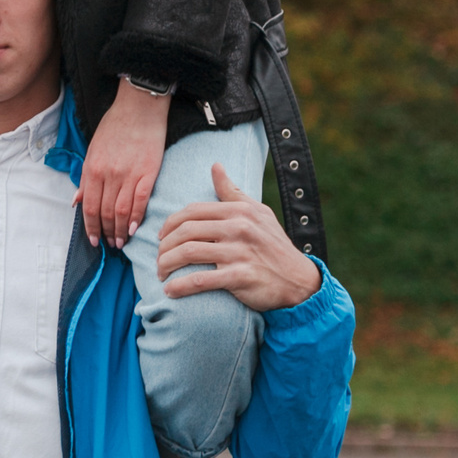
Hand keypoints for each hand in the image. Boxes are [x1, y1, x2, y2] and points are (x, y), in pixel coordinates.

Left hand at [78, 87, 166, 245]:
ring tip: (121, 242)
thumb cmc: (114, 128)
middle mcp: (108, 174)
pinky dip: (136, 217)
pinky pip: (140, 201)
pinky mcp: (148, 172)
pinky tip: (134, 229)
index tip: (92, 240)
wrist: (139, 108)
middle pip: (104, 212)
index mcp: (92, 169)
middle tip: (109, 244)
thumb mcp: (92, 151)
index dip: (90, 226)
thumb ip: (85, 179)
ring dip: (120, 230)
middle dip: (105, 232)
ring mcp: (128, 174)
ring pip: (121, 211)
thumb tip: (75, 203)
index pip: (88, 206)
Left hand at [157, 164, 323, 310]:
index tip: (161, 237)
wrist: (299, 280)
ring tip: (161, 274)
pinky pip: (201, 280)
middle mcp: (239, 228)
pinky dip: (181, 286)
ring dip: (167, 264)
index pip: (192, 211)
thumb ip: (232, 192)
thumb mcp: (257, 213)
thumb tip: (215, 165)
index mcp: (239, 211)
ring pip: (189, 253)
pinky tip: (170, 291)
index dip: (170, 224)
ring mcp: (240, 252)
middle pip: (186, 231)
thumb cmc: (272, 245)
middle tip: (158, 259)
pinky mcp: (241, 277)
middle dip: (164, 246)